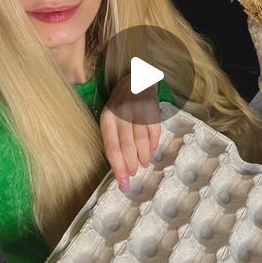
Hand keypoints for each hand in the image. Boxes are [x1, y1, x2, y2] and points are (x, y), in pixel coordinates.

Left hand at [99, 74, 160, 191]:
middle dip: (131, 165)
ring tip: (143, 164)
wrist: (135, 79)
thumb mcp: (111, 117)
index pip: (112, 148)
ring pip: (141, 141)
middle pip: (127, 147)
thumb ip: (113, 138)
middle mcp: (121, 114)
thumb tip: (120, 167)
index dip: (118, 168)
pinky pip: (154, 132)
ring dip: (143, 157)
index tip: (123, 183)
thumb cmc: (120, 104)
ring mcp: (137, 110)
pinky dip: (154, 144)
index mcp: (107, 118)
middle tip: (134, 175)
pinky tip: (152, 151)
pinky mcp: (151, 107)